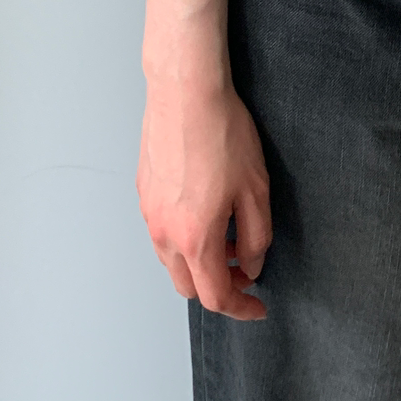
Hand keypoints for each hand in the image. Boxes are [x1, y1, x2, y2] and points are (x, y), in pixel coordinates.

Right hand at [137, 66, 271, 320]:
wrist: (185, 92)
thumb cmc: (222, 133)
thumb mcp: (256, 190)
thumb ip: (257, 238)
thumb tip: (252, 265)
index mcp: (196, 238)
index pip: (215, 295)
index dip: (240, 308)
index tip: (257, 306)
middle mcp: (165, 233)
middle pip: (188, 286)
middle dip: (219, 286)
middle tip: (245, 266)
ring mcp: (149, 213)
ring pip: (171, 260)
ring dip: (199, 261)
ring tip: (228, 233)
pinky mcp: (143, 193)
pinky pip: (161, 232)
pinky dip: (183, 237)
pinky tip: (205, 210)